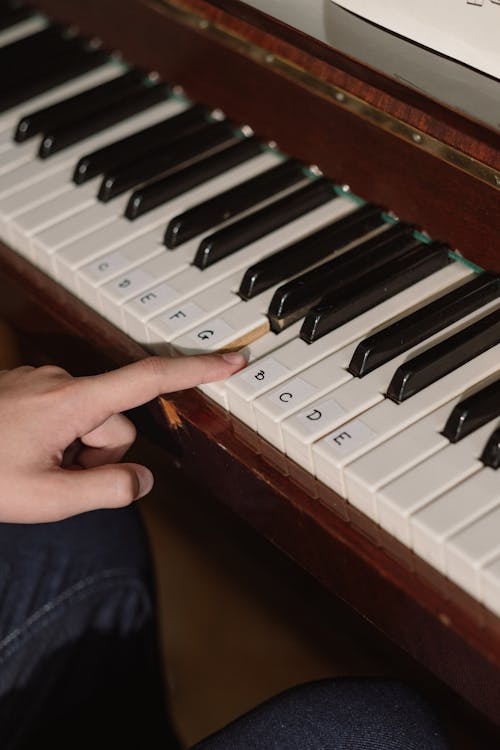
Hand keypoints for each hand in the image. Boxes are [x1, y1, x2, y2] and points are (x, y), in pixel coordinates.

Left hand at [0, 353, 244, 522]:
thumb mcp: (46, 499)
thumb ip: (106, 491)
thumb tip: (141, 480)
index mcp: (73, 401)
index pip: (149, 379)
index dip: (197, 371)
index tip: (233, 361)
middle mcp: (62, 381)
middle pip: (116, 423)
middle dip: (100, 455)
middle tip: (57, 477)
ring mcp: (43, 383)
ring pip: (90, 423)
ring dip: (76, 452)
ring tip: (36, 468)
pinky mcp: (30, 389)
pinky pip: (65, 416)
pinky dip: (60, 441)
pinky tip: (26, 455)